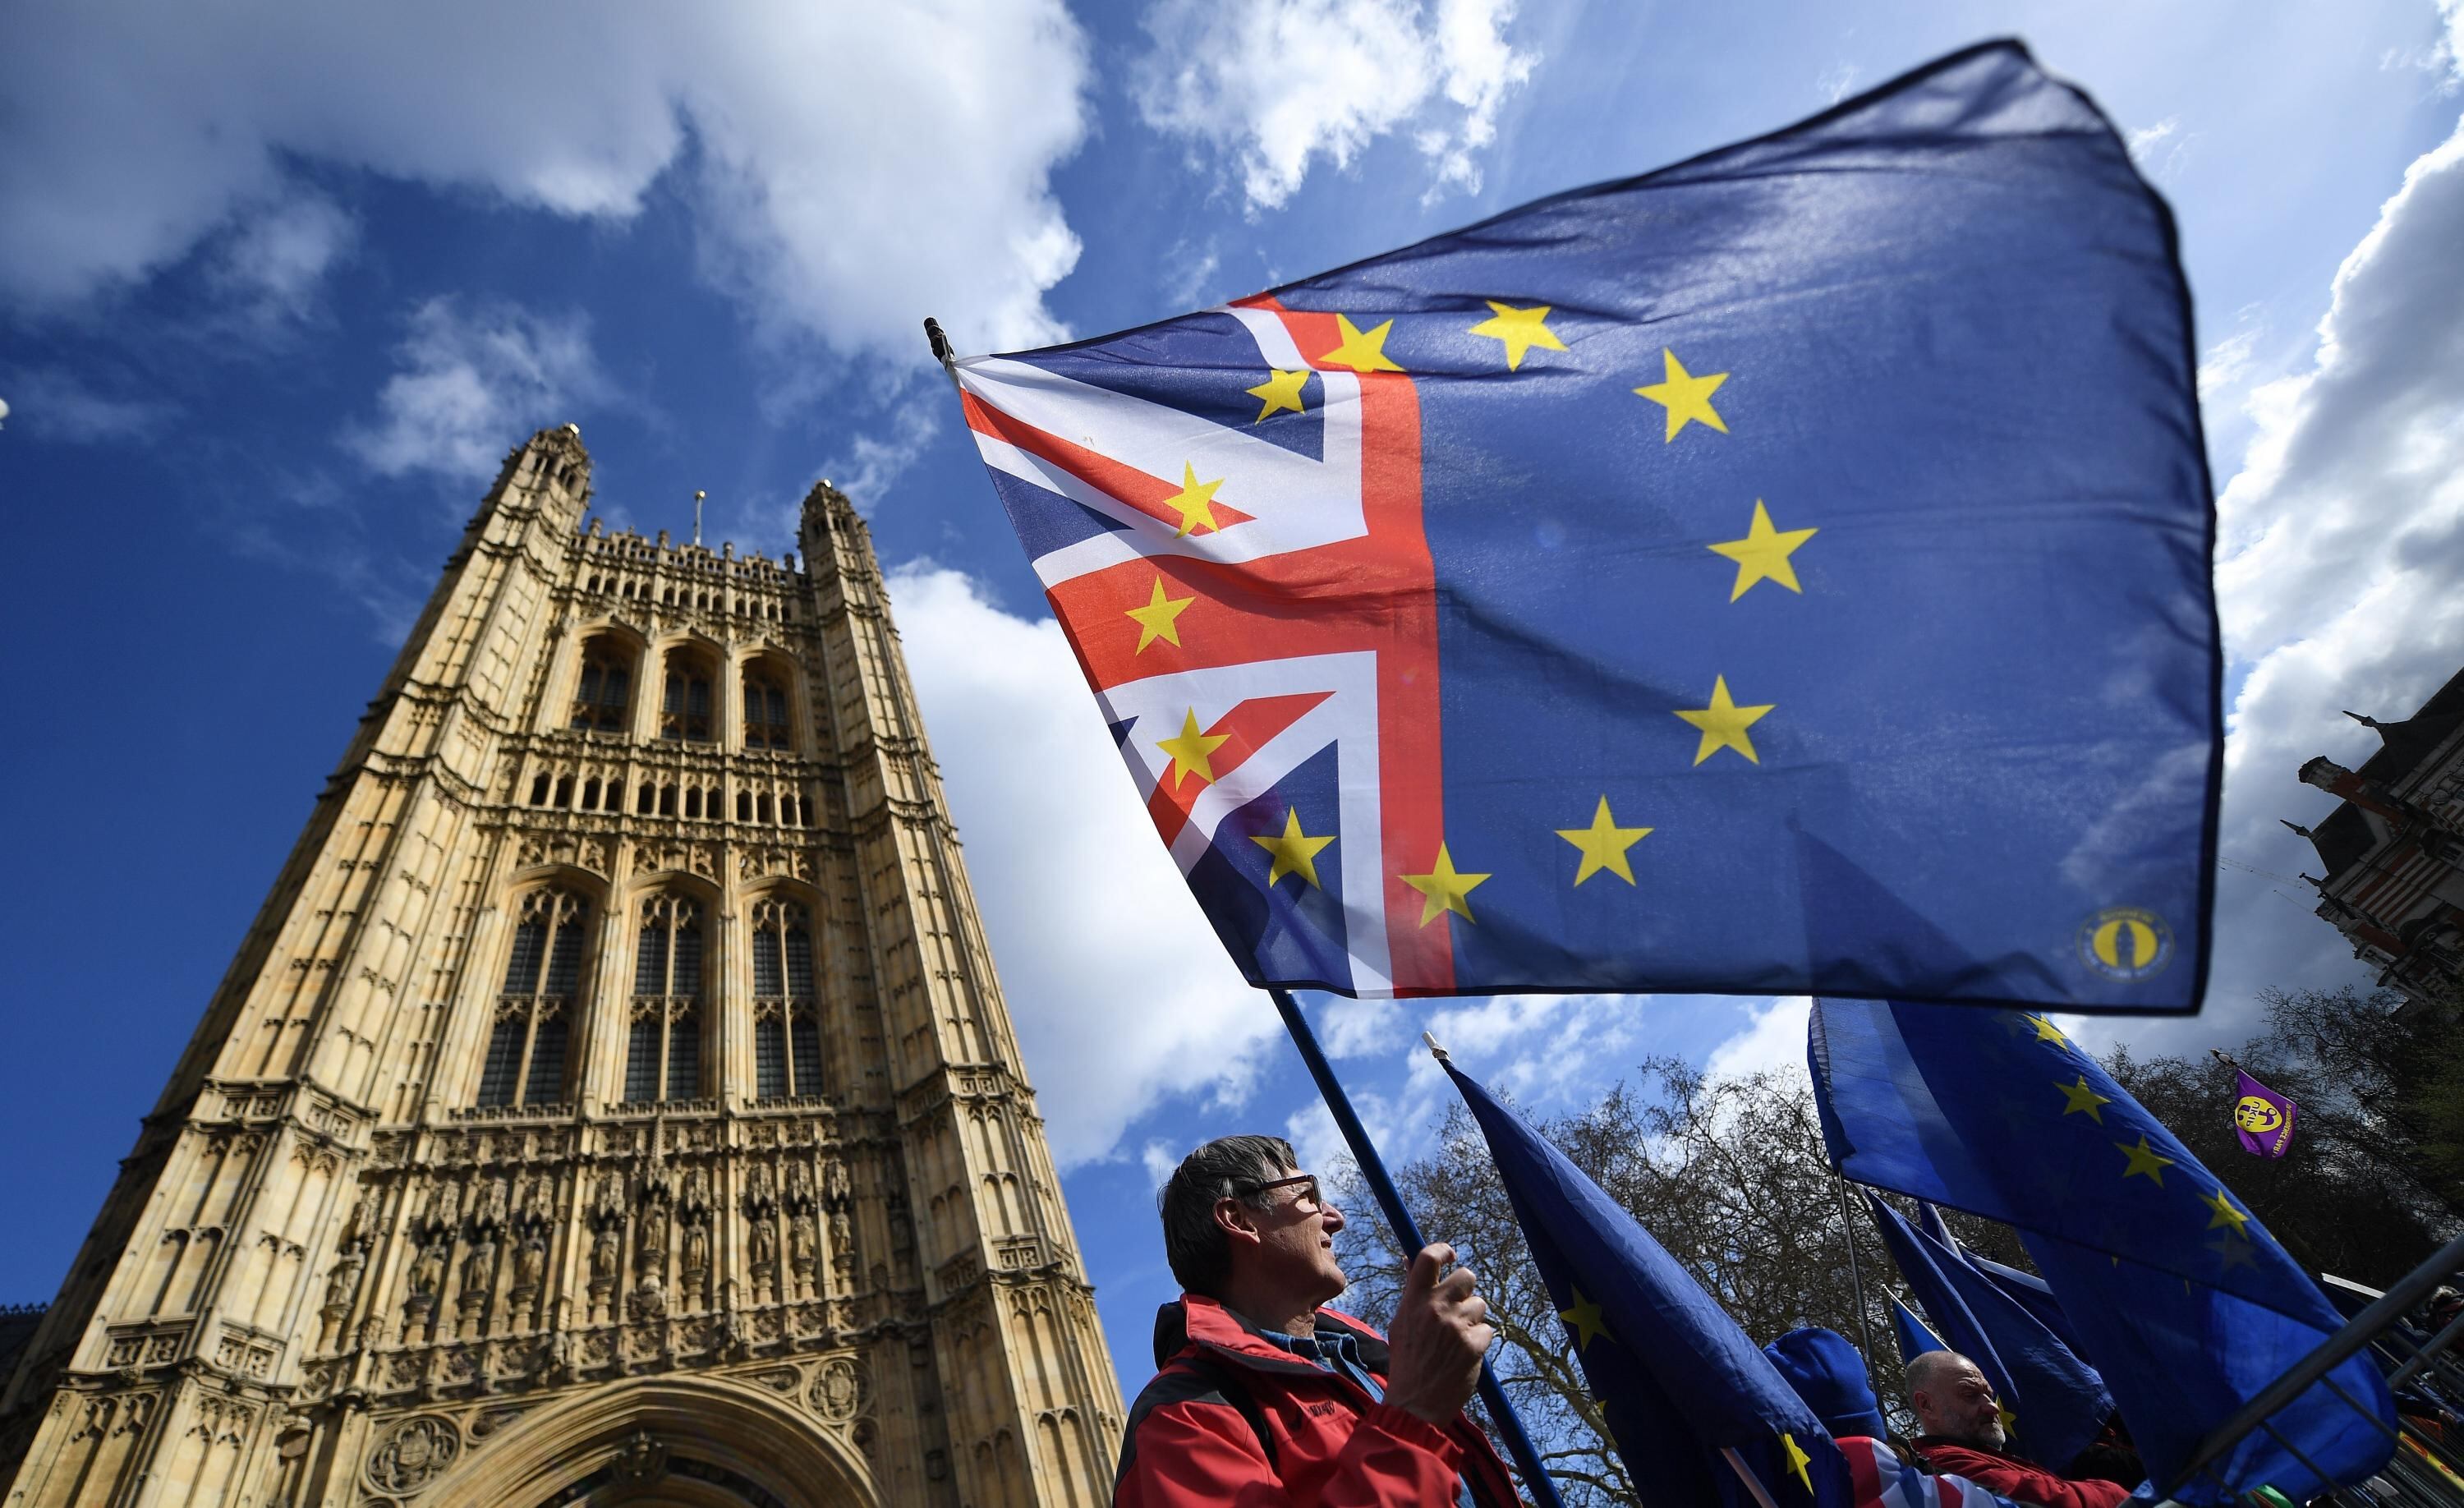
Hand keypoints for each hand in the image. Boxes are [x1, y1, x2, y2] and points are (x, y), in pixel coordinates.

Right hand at [1381, 1243, 1492, 1423]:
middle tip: (1458, 1307)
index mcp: (1414, 1300)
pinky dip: (1479, 1341)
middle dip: (1466, 1290)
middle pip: (1466, 1276)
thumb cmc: (1407, 1362)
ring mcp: (1456, 1326)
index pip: (1429, 1257)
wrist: (1415, 1404)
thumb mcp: (1401, 1322)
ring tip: (1456, 1339)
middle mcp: (1436, 1308)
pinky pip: (1487, 1330)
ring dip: (1473, 1319)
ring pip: (1480, 1305)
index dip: (1443, 1250)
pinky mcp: (1473, 1344)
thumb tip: (1411, 1259)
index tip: (1451, 1256)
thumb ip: (1413, 1292)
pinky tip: (1464, 1355)